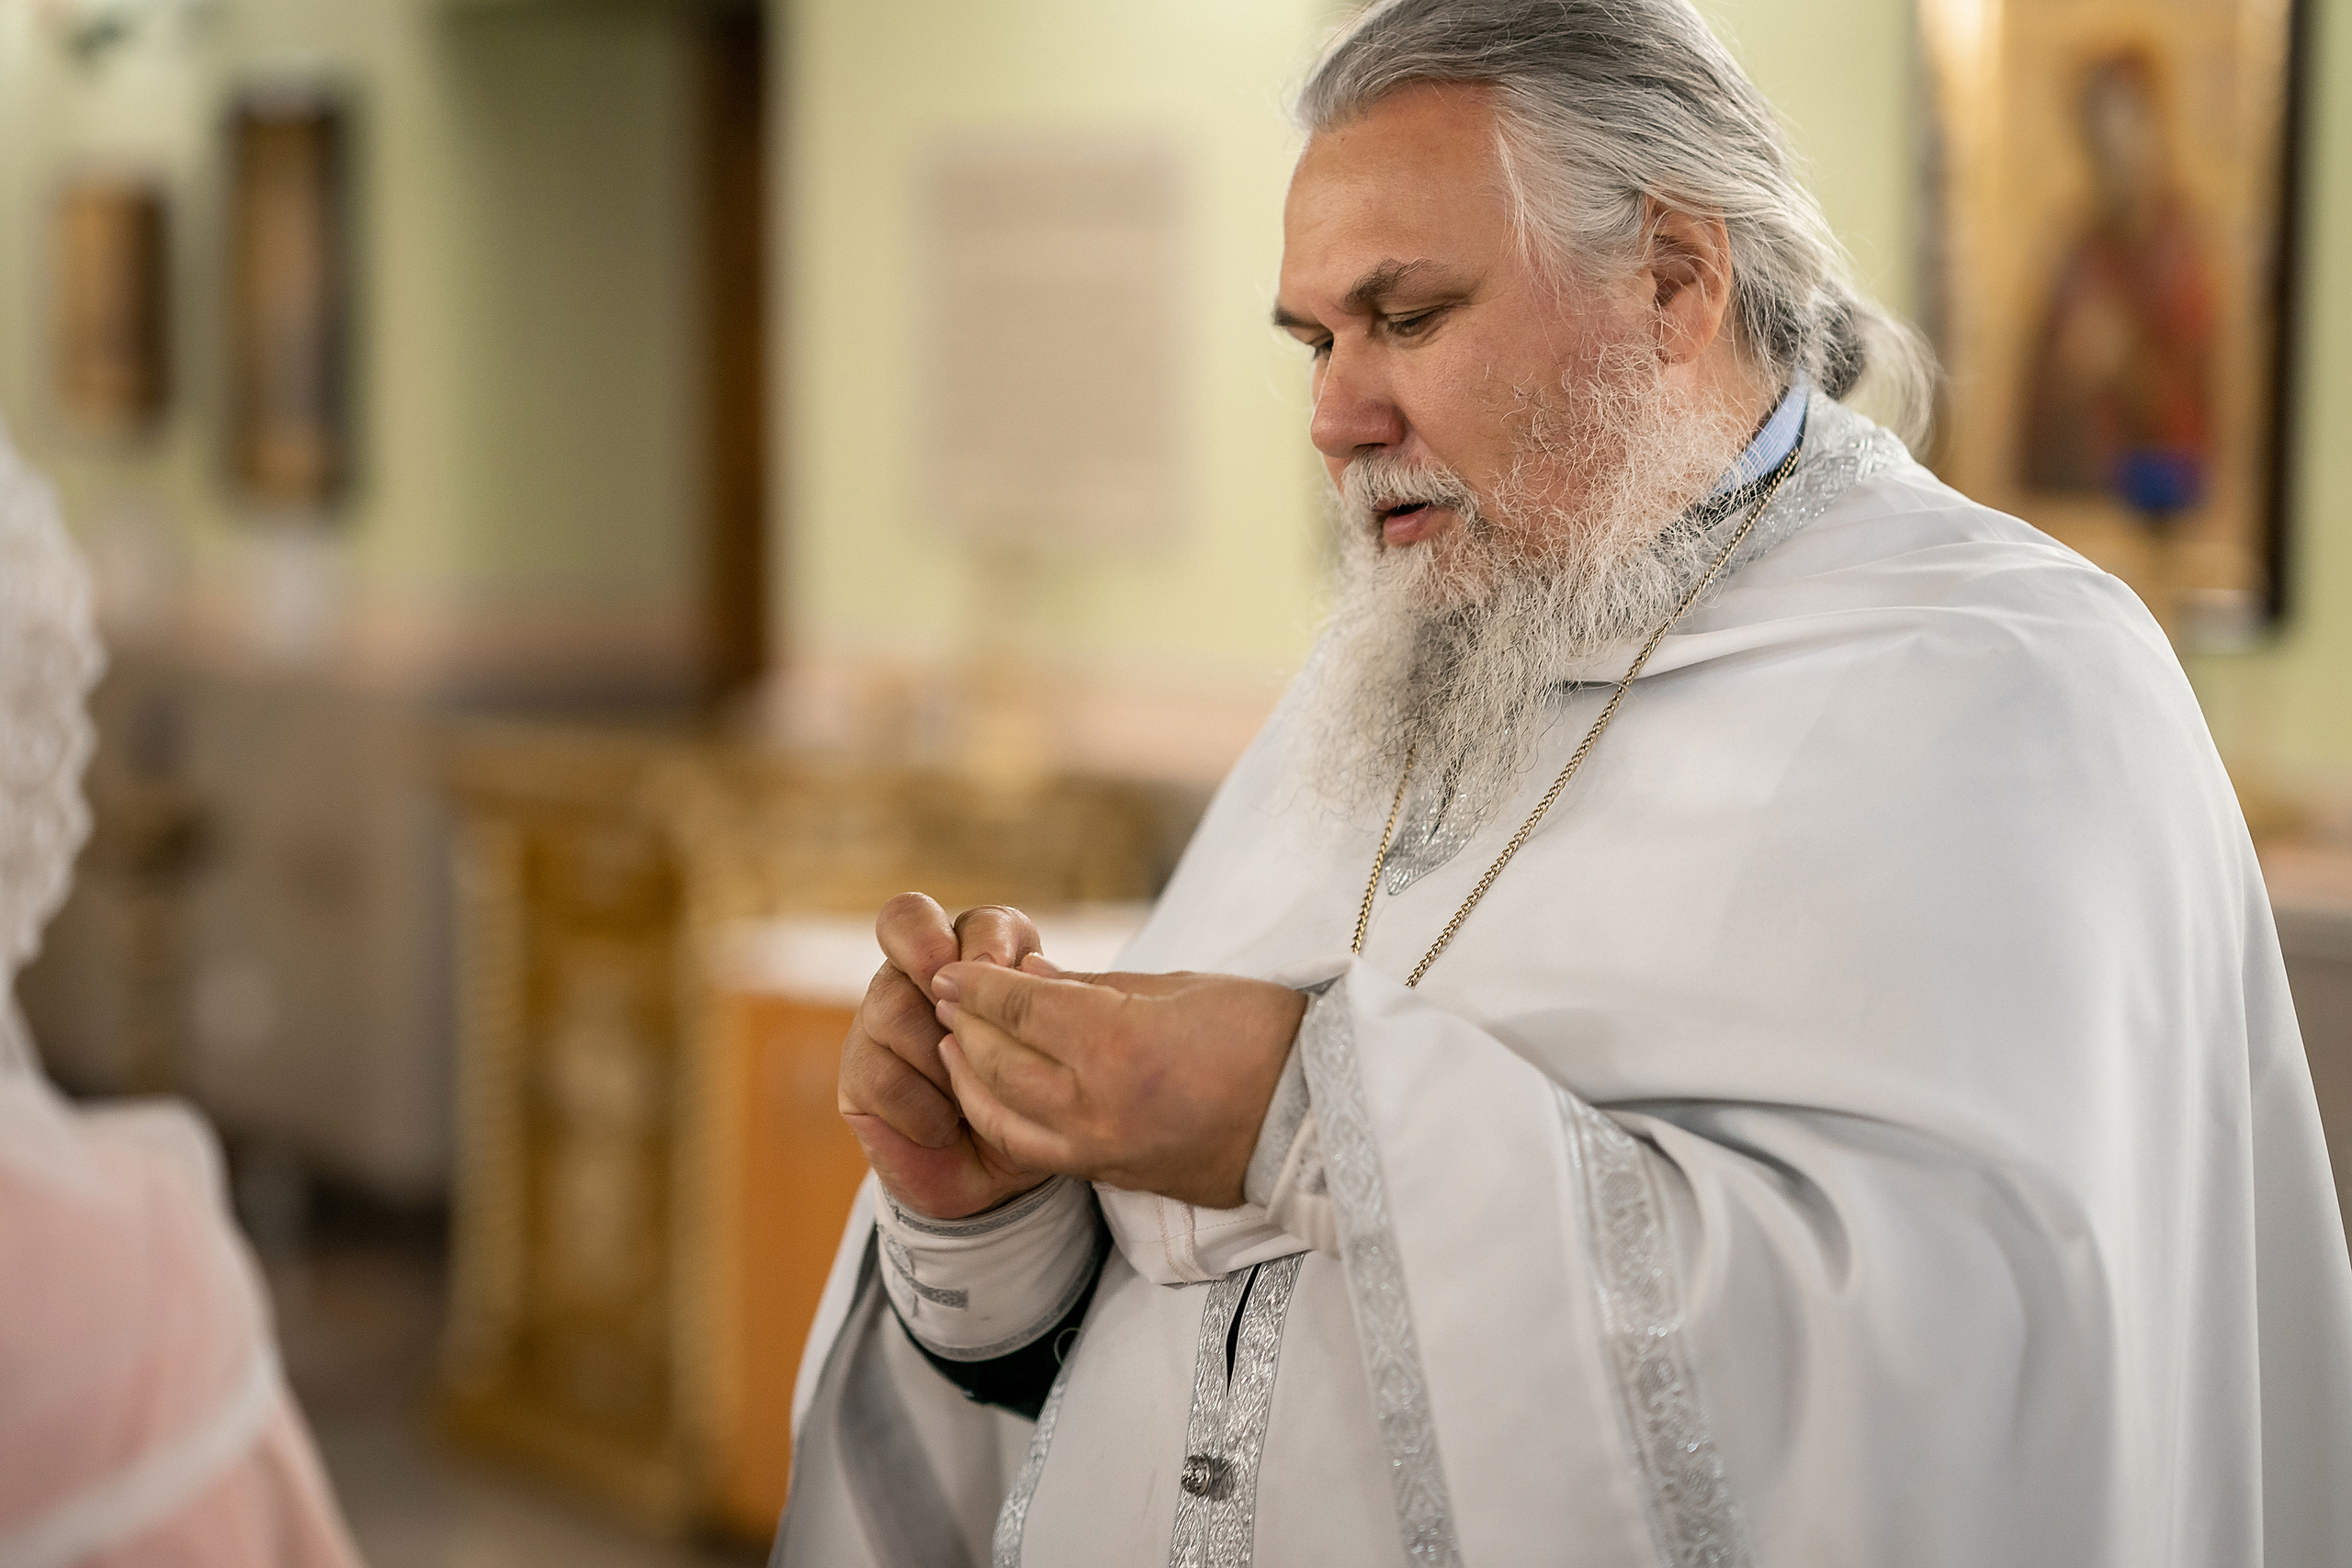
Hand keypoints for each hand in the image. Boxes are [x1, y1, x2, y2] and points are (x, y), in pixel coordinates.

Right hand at [837, 893, 1053, 1219]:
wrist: (1004, 1170)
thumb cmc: (1037, 1090)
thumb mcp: (1052, 1039)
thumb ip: (1041, 996)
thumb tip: (1028, 968)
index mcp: (970, 947)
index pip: (966, 902)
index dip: (974, 934)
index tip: (1003, 973)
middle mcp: (918, 972)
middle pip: (902, 925)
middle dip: (930, 955)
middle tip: (957, 1003)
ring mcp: (881, 1019)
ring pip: (891, 1007)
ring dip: (941, 1056)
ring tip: (970, 1093)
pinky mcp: (859, 1076)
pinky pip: (880, 1077)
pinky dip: (923, 1108)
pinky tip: (945, 1127)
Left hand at [931, 959, 1306, 1209]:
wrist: (1319, 1121)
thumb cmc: (1264, 1035)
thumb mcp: (1179, 988)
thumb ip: (1094, 987)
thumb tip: (1030, 976)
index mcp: (1114, 1044)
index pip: (1018, 1007)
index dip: (977, 984)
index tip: (952, 967)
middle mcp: (1095, 1103)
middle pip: (996, 1061)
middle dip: (963, 1024)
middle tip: (946, 998)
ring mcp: (1101, 1148)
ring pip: (1002, 1115)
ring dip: (969, 1076)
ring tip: (955, 1044)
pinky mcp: (1113, 1176)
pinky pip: (1034, 1149)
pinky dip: (1000, 1116)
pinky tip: (993, 1091)